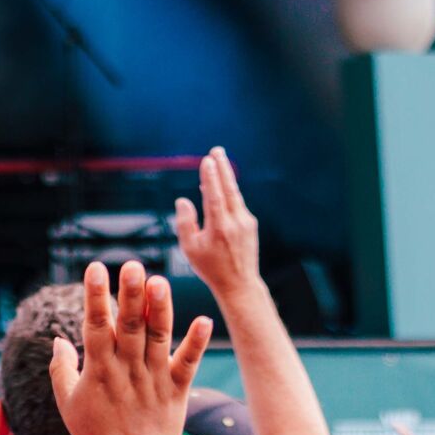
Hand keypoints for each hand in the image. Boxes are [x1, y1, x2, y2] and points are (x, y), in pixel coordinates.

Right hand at [50, 261, 212, 434]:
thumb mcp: (68, 404)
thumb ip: (61, 370)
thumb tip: (58, 339)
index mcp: (99, 371)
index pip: (96, 326)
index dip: (95, 296)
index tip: (95, 268)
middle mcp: (128, 371)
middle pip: (130, 326)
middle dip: (130, 294)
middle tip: (133, 265)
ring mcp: (154, 380)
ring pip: (159, 338)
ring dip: (160, 309)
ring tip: (160, 281)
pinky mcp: (177, 391)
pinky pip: (188, 364)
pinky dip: (197, 343)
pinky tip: (205, 320)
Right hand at [172, 146, 258, 295]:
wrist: (239, 284)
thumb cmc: (210, 267)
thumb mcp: (190, 249)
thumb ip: (185, 223)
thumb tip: (183, 200)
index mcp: (219, 229)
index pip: (215, 197)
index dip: (210, 178)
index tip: (207, 161)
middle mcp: (236, 223)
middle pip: (229, 189)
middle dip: (222, 168)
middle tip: (216, 150)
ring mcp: (246, 223)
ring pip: (235, 194)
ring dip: (226, 176)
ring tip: (218, 160)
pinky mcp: (250, 225)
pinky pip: (237, 203)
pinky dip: (228, 192)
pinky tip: (221, 186)